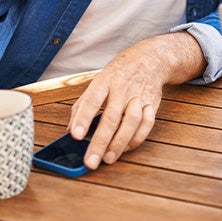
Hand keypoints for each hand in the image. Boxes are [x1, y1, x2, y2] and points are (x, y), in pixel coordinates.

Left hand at [67, 31, 204, 168]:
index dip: (83, 118)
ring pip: (131, 122)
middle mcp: (123, 89)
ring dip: (120, 142)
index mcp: (105, 81)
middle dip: (100, 142)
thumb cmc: (119, 74)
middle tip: (91, 161)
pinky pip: (147, 123)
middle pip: (111, 117)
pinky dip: (138, 138)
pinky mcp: (152, 103)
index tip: (75, 136)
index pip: (92, 100)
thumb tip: (69, 130)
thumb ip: (82, 105)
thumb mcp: (97, 81)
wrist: (150, 59)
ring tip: (108, 158)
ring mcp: (139, 96)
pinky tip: (127, 147)